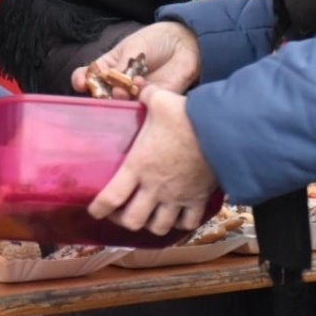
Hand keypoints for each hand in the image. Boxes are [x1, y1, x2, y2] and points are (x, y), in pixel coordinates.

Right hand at [70, 21, 200, 96]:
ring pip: (118, 105)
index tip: (82, 83)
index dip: (81, 80)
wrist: (184, 44)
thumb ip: (121, 66)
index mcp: (109, 66)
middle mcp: (117, 83)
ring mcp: (133, 94)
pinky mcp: (150, 103)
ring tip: (123, 89)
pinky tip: (141, 87)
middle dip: (99, 95)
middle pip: (100, 95)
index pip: (88, 76)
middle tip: (104, 92)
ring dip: (118, 98)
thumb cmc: (155, 40)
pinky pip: (138, 108)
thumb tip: (112, 83)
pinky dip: (137, 99)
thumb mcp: (133, 47)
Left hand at [86, 84, 216, 235]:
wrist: (222, 131)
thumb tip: (141, 87)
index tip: (94, 209)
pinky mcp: (197, 199)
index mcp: (138, 165)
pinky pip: (187, 223)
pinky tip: (177, 215)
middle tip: (120, 211)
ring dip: (151, 224)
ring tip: (148, 215)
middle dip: (122, 220)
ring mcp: (176, 197)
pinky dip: (180, 223)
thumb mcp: (160, 100)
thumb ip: (146, 95)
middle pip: (132, 221)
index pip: (110, 197)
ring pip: (158, 227)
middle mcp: (154, 187)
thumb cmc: (186, 116)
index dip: (98, 208)